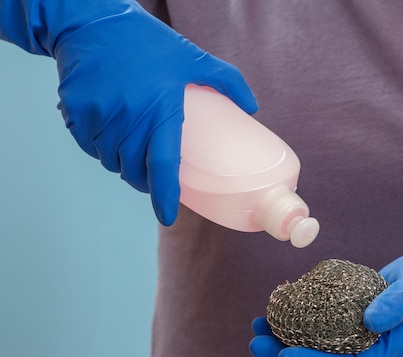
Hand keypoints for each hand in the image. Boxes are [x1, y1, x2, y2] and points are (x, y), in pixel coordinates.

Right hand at [1, 0, 257, 224]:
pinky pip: (89, 145)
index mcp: (161, 108)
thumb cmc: (147, 41)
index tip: (167, 215)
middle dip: (144, 180)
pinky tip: (109, 134)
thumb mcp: (193, 57)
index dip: (165, 195)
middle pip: (134, 169)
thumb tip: (252, 108)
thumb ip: (227, 81)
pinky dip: (99, 147)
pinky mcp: (76, 112)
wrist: (93, 21)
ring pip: (110, 159)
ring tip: (131, 151)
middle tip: (152, 176)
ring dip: (122, 163)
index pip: (163, 165)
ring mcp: (99, 115)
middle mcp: (129, 117)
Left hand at [249, 244, 402, 356]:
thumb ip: (400, 302)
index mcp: (385, 347)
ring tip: (256, 327)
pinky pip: (321, 332)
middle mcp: (369, 348)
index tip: (281, 351)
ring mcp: (359, 337)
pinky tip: (279, 312)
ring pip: (317, 352)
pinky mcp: (352, 322)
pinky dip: (298, 327)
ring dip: (285, 343)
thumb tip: (370, 320)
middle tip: (254, 339)